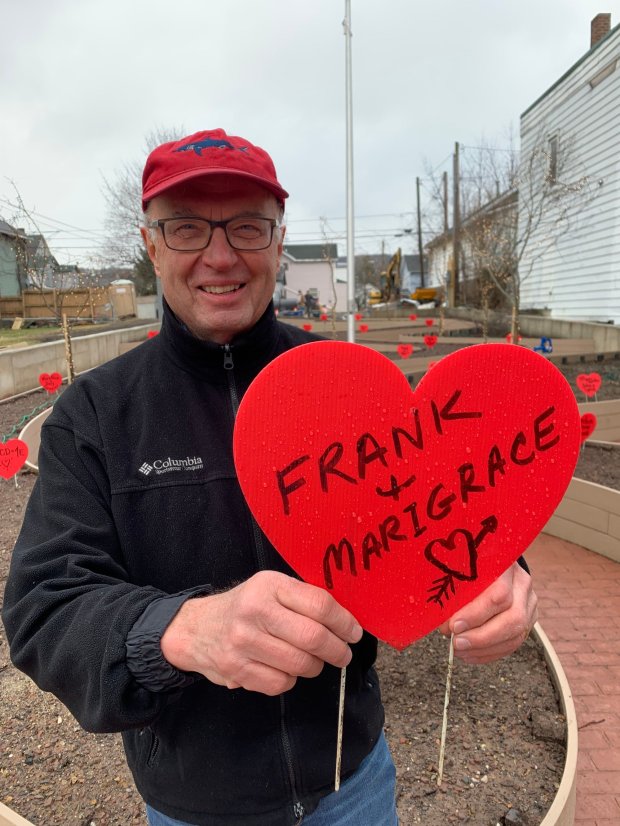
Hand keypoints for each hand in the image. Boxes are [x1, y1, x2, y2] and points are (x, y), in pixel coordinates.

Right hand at [160, 571, 362, 694]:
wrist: (196, 628)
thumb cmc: (245, 607)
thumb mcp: (270, 588)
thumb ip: (302, 599)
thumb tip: (345, 621)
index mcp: (269, 585)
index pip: (320, 605)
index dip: (344, 622)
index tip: (354, 633)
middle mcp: (255, 611)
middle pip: (313, 638)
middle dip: (337, 650)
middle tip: (343, 654)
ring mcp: (243, 641)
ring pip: (300, 664)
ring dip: (314, 666)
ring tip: (312, 661)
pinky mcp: (236, 669)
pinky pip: (281, 683)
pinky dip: (290, 680)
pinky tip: (284, 668)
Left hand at [438, 562, 537, 663]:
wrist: (492, 562)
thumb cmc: (470, 566)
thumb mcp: (461, 571)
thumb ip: (454, 594)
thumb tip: (445, 626)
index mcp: (506, 566)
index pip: (499, 594)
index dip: (476, 614)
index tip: (454, 626)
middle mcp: (522, 584)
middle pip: (513, 618)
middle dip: (482, 637)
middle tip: (457, 643)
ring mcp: (529, 603)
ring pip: (515, 635)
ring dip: (485, 648)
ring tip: (460, 651)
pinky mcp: (529, 619)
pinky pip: (513, 643)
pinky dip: (490, 652)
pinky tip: (470, 654)